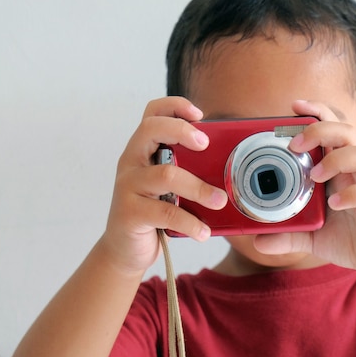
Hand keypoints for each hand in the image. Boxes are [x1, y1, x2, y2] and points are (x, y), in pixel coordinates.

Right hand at [99, 97, 227, 273]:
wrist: (126, 250)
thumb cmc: (155, 213)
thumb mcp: (171, 187)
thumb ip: (189, 171)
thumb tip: (229, 164)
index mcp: (143, 150)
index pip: (152, 113)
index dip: (174, 106)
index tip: (200, 114)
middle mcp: (132, 162)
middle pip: (151, 130)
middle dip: (182, 131)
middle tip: (206, 145)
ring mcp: (128, 186)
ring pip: (166, 174)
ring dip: (199, 187)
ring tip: (220, 200)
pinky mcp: (129, 213)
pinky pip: (165, 212)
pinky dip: (190, 222)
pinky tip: (203, 231)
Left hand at [253, 100, 355, 283]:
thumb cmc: (350, 238)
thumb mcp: (312, 236)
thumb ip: (287, 235)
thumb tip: (258, 241)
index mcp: (338, 170)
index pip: (332, 128)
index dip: (317, 112)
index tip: (294, 106)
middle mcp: (355, 173)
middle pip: (347, 131)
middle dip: (320, 129)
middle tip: (295, 144)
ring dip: (336, 158)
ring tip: (315, 176)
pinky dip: (352, 194)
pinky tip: (335, 203)